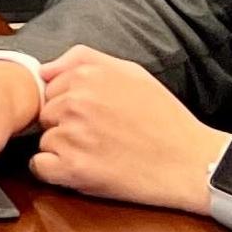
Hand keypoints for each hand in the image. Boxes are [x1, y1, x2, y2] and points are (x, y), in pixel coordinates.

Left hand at [29, 46, 231, 212]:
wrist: (192, 164)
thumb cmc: (164, 119)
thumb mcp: (131, 72)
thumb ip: (84, 60)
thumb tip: (43, 69)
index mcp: (86, 76)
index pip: (50, 89)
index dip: (71, 105)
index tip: (95, 116)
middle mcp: (74, 102)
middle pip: (45, 115)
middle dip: (66, 126)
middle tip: (102, 136)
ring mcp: (72, 135)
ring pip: (45, 141)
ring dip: (64, 150)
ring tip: (101, 153)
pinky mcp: (73, 168)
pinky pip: (40, 167)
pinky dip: (56, 172)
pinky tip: (85, 170)